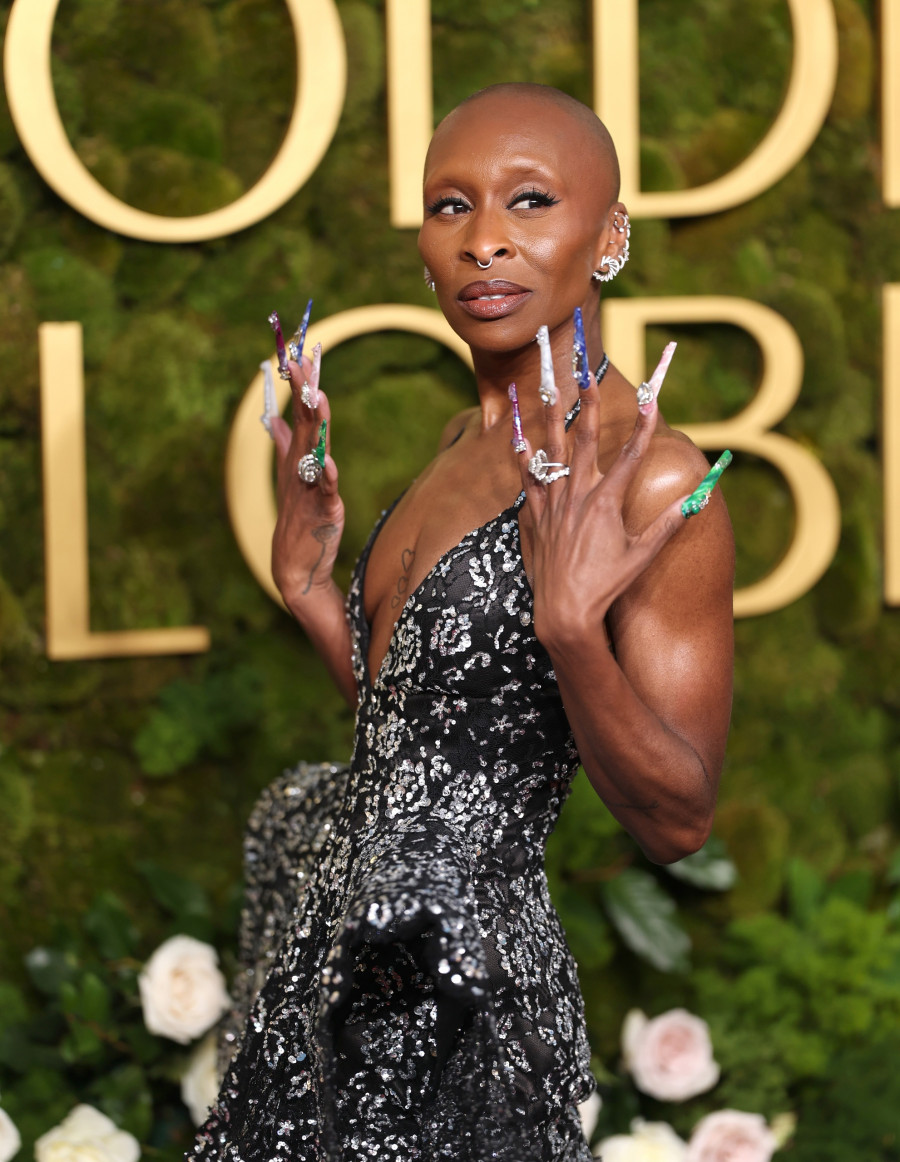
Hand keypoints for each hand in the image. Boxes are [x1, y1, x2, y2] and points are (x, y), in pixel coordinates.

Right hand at [271, 352, 343, 610]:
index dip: (299, 387)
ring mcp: (310, 488)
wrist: (295, 568)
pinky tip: (329, 462)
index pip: (299, 416)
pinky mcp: (324, 511)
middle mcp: (300, 469)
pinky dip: (326, 476)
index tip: (298, 357)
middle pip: (305, 425)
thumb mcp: (290, 478)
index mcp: (296, 459)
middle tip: (301, 364)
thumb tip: (275, 420)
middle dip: (303, 394)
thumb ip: (285, 446)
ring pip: (314, 451)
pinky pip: (325, 491)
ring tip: (318, 398)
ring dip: (316, 425)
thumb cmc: (298, 520)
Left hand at [515, 364, 691, 648]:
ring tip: (545, 386)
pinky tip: (516, 431)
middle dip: (589, 402)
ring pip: (550, 450)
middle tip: (587, 371)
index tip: (654, 398)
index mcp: (607, 502)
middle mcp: (578, 496)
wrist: (564, 611)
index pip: (631, 455)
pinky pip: (527, 476)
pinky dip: (523, 453)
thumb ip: (669, 523)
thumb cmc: (607, 586)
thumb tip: (699, 499)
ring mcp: (553, 503)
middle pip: (585, 438)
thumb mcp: (643, 555)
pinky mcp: (534, 514)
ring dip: (549, 415)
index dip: (645, 425)